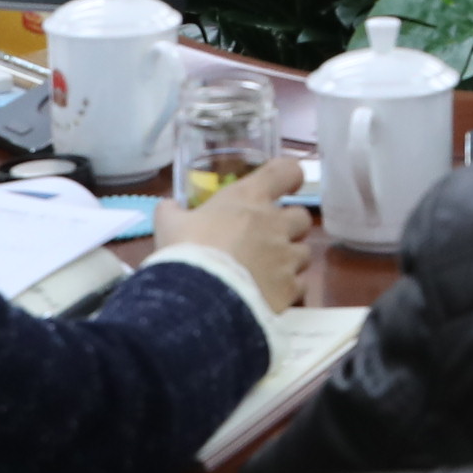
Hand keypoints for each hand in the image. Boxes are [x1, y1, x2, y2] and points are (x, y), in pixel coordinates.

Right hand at [153, 156, 314, 310]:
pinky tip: (270, 296)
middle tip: (267, 240)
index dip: (288, 177)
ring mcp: (287, 256)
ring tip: (267, 273)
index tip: (283, 187)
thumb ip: (171, 212)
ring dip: (290, 259)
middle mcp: (275, 223)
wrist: (200, 301)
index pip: (287, 171)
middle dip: (290, 227)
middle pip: (302, 216)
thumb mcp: (169, 226)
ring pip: (304, 252)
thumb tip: (168, 205)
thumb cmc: (186, 252)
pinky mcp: (291, 288)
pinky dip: (289, 289)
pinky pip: (301, 284)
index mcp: (248, 199)